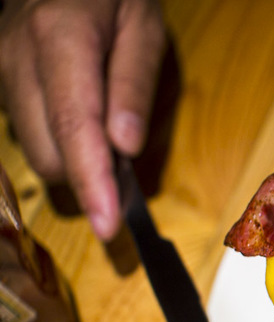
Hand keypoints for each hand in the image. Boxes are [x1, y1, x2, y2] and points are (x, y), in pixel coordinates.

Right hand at [0, 0, 165, 239]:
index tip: (109, 225)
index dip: (92, 183)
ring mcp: (0, 70)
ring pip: (35, 151)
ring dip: (76, 162)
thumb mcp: (143, 27)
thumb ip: (134, 85)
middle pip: (47, 152)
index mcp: (58, 38)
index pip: (73, 126)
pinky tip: (86, 128)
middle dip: (90, 177)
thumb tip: (125, 146)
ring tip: (112, 140)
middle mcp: (17, 58)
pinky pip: (29, 134)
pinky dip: (61, 145)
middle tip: (131, 170)